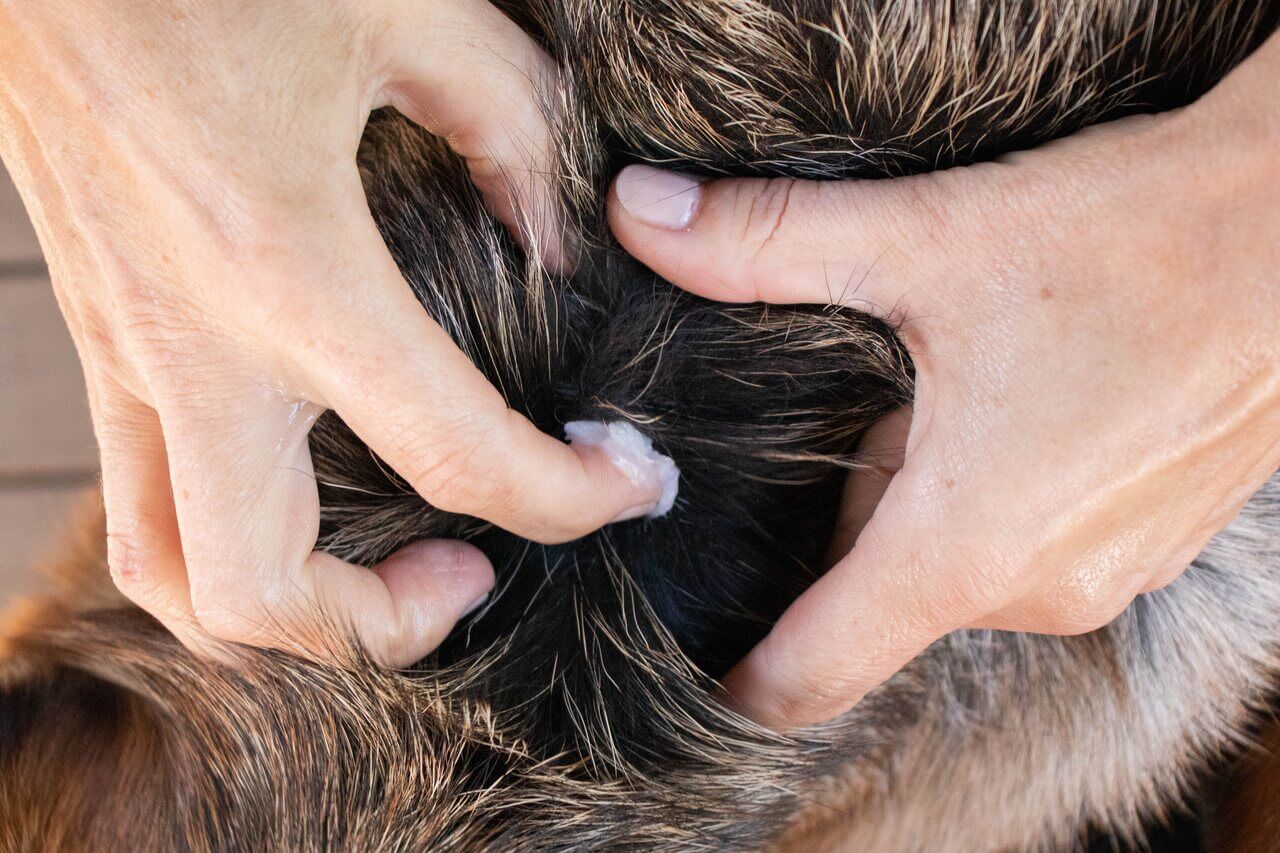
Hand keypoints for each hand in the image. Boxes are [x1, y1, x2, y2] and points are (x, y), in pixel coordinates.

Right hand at [0, 0, 662, 665]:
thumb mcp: (407, 11)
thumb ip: (512, 130)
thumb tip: (560, 244)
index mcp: (290, 267)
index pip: (455, 455)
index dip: (570, 499)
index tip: (630, 484)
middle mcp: (191, 345)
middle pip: (261, 593)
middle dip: (388, 627)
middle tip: (475, 569)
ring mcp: (124, 356)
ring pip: (171, 575)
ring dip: (288, 614)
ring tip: (390, 566)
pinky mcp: (100, 340)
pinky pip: (144, 499)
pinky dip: (231, 543)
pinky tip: (312, 488)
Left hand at [607, 32, 1279, 726]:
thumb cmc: (1139, 238)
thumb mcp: (929, 241)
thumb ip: (766, 243)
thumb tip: (635, 216)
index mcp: (966, 548)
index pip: (812, 674)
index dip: (738, 678)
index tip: (687, 657)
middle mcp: (1042, 589)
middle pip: (875, 590)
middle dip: (844, 508)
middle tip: (857, 399)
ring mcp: (1108, 573)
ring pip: (952, 557)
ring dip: (922, 486)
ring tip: (951, 378)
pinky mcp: (1150, 541)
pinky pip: (1023, 540)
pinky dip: (992, 486)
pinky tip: (1017, 392)